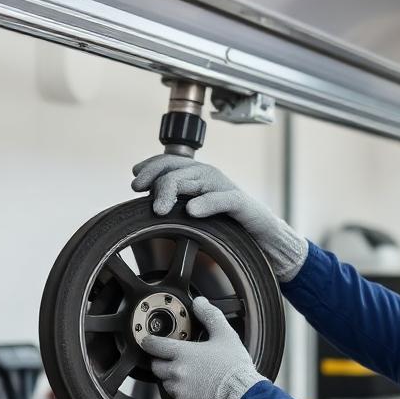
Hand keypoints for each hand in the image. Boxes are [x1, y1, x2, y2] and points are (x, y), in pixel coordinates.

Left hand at [131, 154, 307, 281]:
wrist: (263, 237)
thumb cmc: (228, 225)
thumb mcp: (196, 213)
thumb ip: (176, 204)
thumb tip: (147, 204)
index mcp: (198, 176)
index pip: (169, 161)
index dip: (150, 168)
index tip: (135, 183)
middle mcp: (210, 176)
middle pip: (178, 168)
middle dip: (156, 179)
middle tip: (139, 195)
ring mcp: (225, 188)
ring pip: (196, 180)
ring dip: (173, 190)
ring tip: (158, 208)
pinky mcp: (241, 204)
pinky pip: (223, 199)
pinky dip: (207, 203)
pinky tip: (192, 211)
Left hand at [141, 297, 264, 398]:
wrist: (242, 396)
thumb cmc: (234, 367)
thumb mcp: (225, 335)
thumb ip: (209, 315)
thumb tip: (200, 303)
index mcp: (184, 354)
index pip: (154, 345)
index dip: (149, 341)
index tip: (148, 340)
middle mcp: (177, 372)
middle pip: (156, 365)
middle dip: (161, 360)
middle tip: (173, 357)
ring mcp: (180, 390)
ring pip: (165, 382)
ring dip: (171, 376)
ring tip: (189, 373)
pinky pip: (176, 396)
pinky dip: (182, 391)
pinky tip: (196, 387)